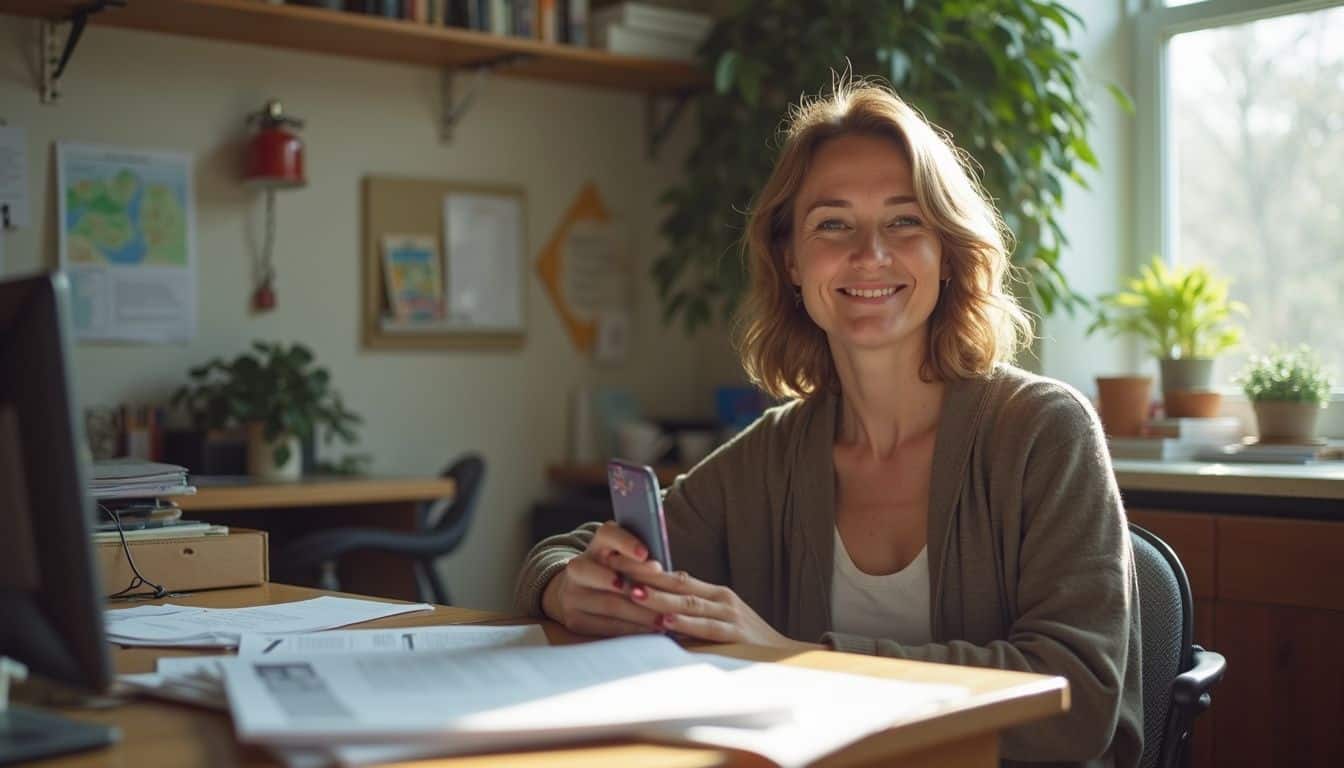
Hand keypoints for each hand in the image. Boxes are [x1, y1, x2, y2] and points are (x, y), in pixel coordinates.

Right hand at [541, 521, 663, 636]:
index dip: (626, 542)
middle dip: (635, 584)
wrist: (576, 594)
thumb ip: (641, 560)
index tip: (646, 553)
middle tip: (662, 594)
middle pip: (605, 573)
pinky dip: (632, 628)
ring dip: (640, 613)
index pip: (607, 534)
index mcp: (596, 545)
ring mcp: (572, 595)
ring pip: (608, 603)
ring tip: (664, 618)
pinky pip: (606, 625)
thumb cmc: (615, 574)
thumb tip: (668, 573)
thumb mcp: (623, 560)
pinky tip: (650, 630)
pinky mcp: (575, 619)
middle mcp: (578, 567)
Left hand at [625, 568, 811, 650]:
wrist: (787, 657)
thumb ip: (695, 612)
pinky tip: (665, 621)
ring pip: (688, 604)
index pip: (676, 576)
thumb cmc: (747, 642)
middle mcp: (721, 599)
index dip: (647, 569)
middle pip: (677, 584)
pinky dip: (684, 624)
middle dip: (645, 577)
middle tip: (616, 570)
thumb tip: (658, 608)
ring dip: (659, 598)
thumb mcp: (721, 620)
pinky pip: (706, 628)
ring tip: (632, 592)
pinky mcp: (736, 636)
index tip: (620, 563)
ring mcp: (730, 616)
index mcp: (716, 593)